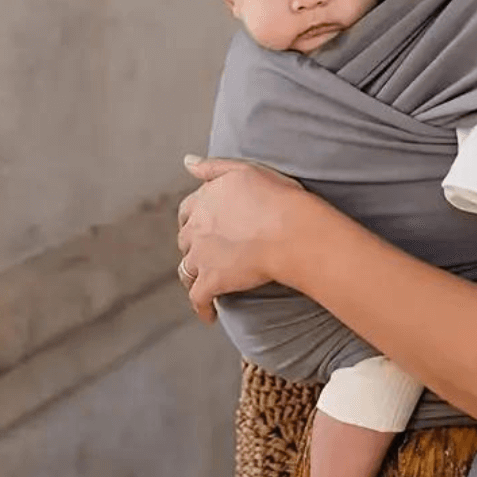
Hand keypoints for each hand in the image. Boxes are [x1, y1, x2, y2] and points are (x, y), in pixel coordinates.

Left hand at [176, 155, 308, 322]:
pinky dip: (202, 308)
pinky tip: (209, 315)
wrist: (290, 231)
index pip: (186, 210)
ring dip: (193, 276)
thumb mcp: (244, 170)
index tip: (202, 226)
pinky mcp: (212, 281)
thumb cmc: (277, 197)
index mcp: (204, 199)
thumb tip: (186, 161)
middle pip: (185, 240)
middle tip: (208, 254)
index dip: (193, 218)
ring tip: (204, 284)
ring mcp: (201, 256)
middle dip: (193, 246)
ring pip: (186, 270)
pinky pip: (199, 299)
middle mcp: (196, 228)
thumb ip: (212, 166)